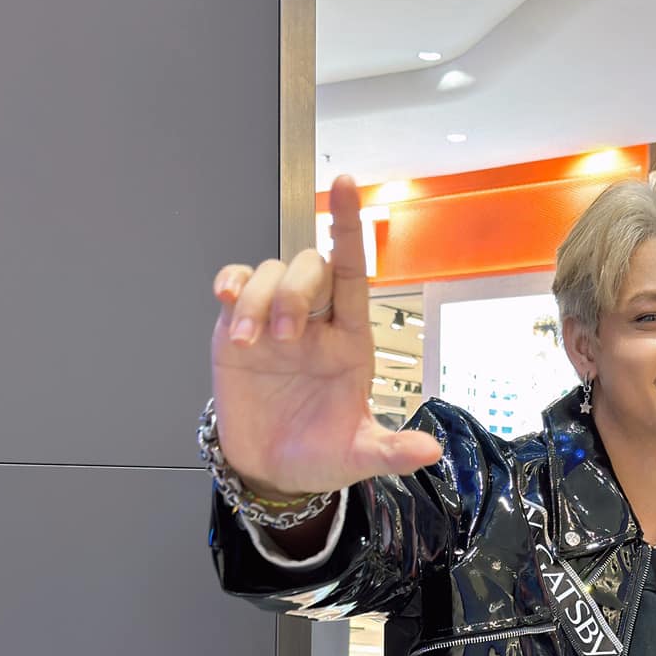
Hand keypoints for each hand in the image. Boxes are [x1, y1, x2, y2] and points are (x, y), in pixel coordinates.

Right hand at [210, 175, 443, 495]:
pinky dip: (230, 284)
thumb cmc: (319, 454)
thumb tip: (429, 451)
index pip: (352, 271)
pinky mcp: (235, 329)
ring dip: (257, 299)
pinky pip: (235, 285)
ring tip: (249, 341)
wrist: (269, 470)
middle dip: (294, 291)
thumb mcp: (357, 456)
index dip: (349, 227)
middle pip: (309, 267)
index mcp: (350, 340)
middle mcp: (314, 322)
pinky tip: (226, 301)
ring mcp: (273, 321)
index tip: (345, 185)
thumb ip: (390, 451)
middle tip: (284, 338)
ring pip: (268, 272)